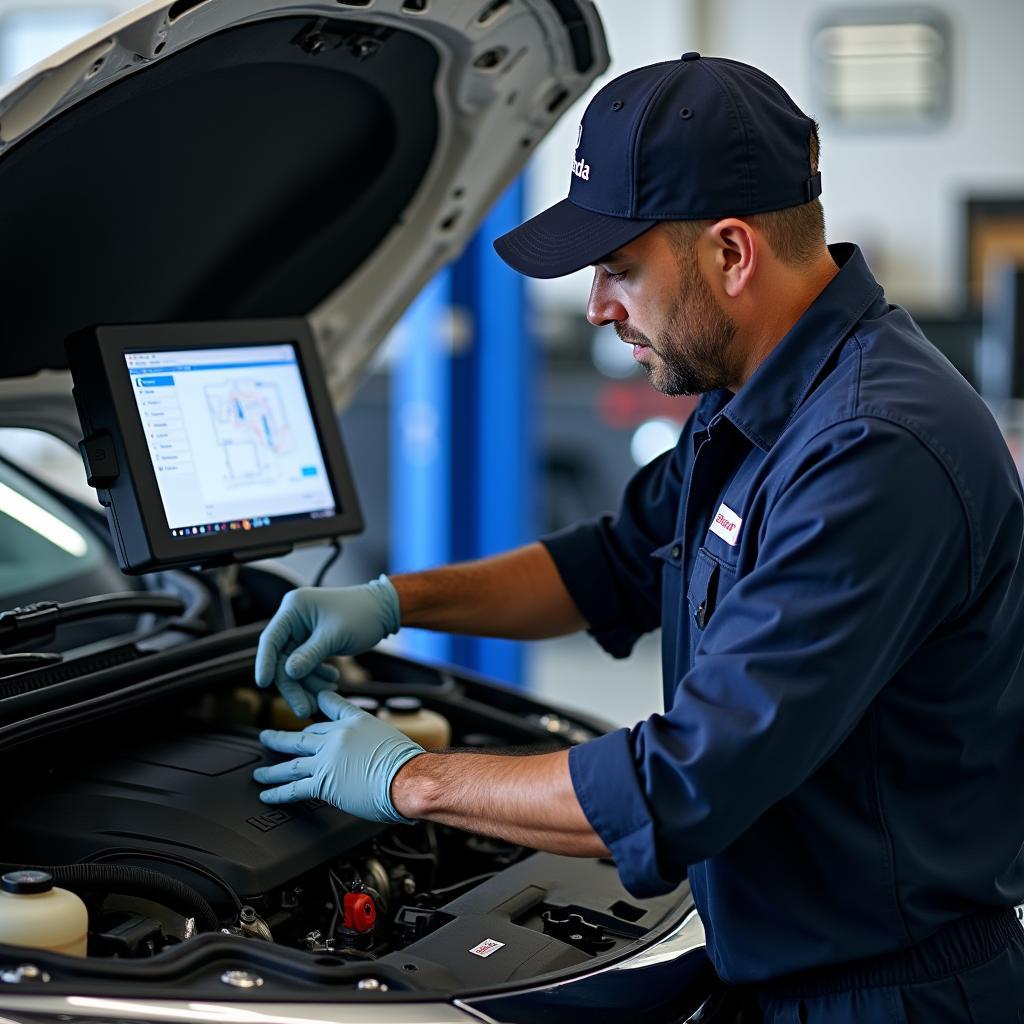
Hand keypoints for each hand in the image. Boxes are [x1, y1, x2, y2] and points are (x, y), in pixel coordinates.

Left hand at [253, 690, 423, 823]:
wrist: (408, 776)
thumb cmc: (407, 761)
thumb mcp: (389, 735)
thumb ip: (372, 739)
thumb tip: (372, 752)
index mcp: (355, 721)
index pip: (329, 712)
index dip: (316, 711)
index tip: (309, 704)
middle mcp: (337, 736)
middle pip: (303, 736)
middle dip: (282, 739)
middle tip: (267, 737)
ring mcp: (327, 759)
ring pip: (292, 762)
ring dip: (273, 769)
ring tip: (260, 772)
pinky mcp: (323, 782)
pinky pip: (294, 788)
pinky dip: (277, 792)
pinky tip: (267, 794)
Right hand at [254, 576, 399, 716]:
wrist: (384, 610)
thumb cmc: (362, 615)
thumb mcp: (336, 636)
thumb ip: (310, 655)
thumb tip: (287, 674)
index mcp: (294, 608)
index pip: (270, 639)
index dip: (265, 663)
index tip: (263, 685)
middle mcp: (294, 618)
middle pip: (282, 658)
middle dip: (294, 685)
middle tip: (305, 709)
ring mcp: (302, 630)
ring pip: (295, 665)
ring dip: (308, 683)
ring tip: (327, 694)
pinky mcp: (312, 641)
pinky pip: (307, 664)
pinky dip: (317, 676)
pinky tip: (332, 681)